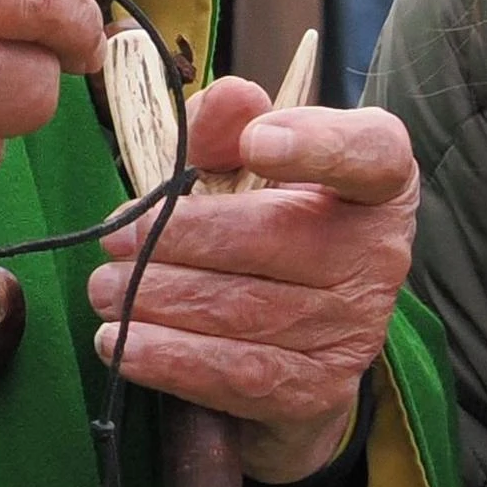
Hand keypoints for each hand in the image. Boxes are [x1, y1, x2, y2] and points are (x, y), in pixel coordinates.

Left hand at [89, 79, 416, 481]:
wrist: (292, 331)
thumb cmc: (263, 221)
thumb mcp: (242, 160)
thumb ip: (227, 125)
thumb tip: (229, 99)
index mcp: (376, 177)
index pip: (369, 153)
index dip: (315, 146)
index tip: (256, 144)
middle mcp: (380, 251)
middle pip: (279, 237)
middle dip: (183, 238)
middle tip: (115, 240)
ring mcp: (357, 326)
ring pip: (248, 310)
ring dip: (164, 300)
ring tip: (106, 289)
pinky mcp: (321, 386)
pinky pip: (241, 374)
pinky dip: (175, 361)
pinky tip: (124, 345)